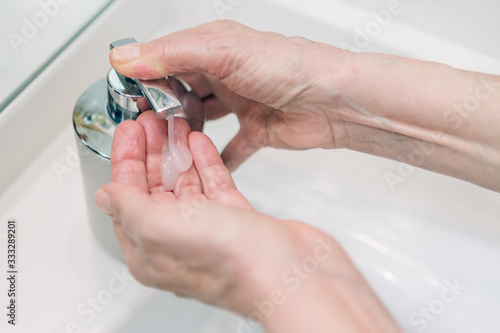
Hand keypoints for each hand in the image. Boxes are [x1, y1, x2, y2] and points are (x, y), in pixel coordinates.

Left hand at [94, 111, 399, 331]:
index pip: (127, 199)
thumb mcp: (161, 228)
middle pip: (156, 188)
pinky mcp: (237, 220)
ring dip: (178, 152)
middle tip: (151, 121)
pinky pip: (214, 184)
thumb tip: (106, 196)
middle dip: (152, 152)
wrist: (291, 271)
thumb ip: (129, 208)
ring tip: (174, 123)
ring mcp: (209, 230)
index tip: (128, 132)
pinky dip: (205, 161)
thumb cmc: (231, 260)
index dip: (125, 162)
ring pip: (186, 184)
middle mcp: (178, 242)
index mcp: (151, 251)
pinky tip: (199, 142)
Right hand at [109, 20, 499, 189]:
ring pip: (202, 119)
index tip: (125, 98)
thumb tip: (126, 56)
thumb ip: (173, 54)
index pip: (166, 60)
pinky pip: (230, 147)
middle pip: (182, 92)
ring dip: (186, 132)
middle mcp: (226, 74)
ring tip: (166, 147)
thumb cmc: (291, 68)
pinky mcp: (256, 131)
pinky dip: (217, 158)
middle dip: (163, 109)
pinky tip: (203, 167)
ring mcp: (241, 104)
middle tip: (142, 128)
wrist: (334, 102)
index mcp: (214, 48)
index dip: (144, 78)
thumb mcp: (224, 52)